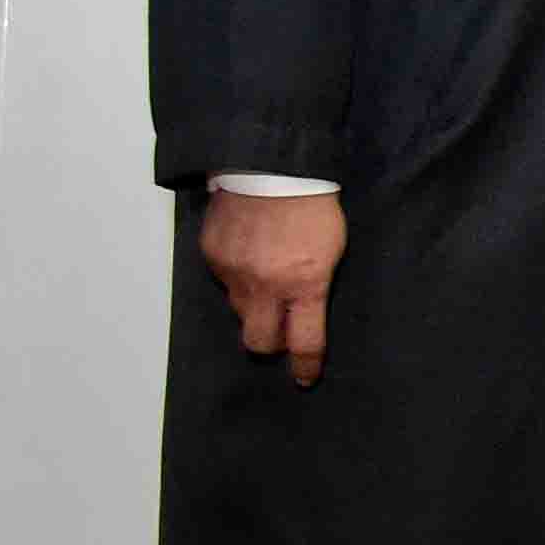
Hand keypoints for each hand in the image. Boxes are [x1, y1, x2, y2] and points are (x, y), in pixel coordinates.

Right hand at [200, 189, 344, 386]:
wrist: (272, 166)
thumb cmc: (314, 206)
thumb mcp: (332, 250)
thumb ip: (315, 285)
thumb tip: (301, 310)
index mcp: (304, 285)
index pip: (304, 342)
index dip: (304, 365)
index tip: (304, 378)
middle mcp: (265, 286)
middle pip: (259, 341)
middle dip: (269, 344)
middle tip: (278, 333)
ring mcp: (233, 272)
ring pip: (240, 310)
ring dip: (254, 306)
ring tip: (266, 280)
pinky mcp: (211, 255)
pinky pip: (223, 281)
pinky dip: (236, 277)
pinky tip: (248, 255)